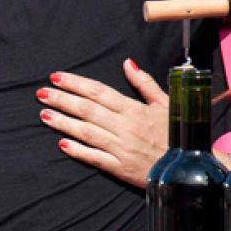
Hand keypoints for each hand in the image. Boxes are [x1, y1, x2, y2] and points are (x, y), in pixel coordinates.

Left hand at [37, 59, 169, 187]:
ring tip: (44, 115)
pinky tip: (62, 144)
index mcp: (134, 109)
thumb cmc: (177, 133)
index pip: (99, 92)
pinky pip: (94, 157)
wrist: (188, 166)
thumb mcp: (165, 103)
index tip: (56, 77)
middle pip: (87, 110)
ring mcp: (120, 148)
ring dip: (64, 122)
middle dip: (62, 100)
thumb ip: (144, 83)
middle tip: (41, 93)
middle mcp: (124, 127)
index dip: (76, 84)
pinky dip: (78, 150)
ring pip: (86, 132)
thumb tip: (127, 63)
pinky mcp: (120, 167)